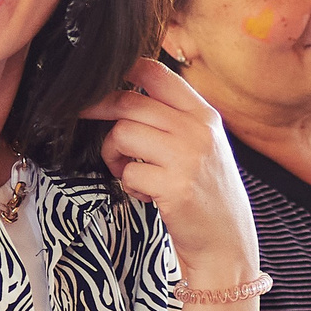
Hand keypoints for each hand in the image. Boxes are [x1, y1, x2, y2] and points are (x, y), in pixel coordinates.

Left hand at [78, 59, 258, 286]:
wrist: (227, 242)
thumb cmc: (206, 193)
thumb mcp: (202, 145)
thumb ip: (172, 118)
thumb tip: (122, 95)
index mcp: (203, 115)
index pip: (157, 72)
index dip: (123, 68)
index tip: (101, 78)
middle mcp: (198, 130)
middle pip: (130, 101)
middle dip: (98, 110)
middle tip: (84, 116)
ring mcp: (188, 157)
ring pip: (123, 133)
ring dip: (114, 154)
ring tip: (128, 170)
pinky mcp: (175, 186)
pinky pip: (128, 172)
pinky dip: (129, 184)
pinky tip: (146, 193)